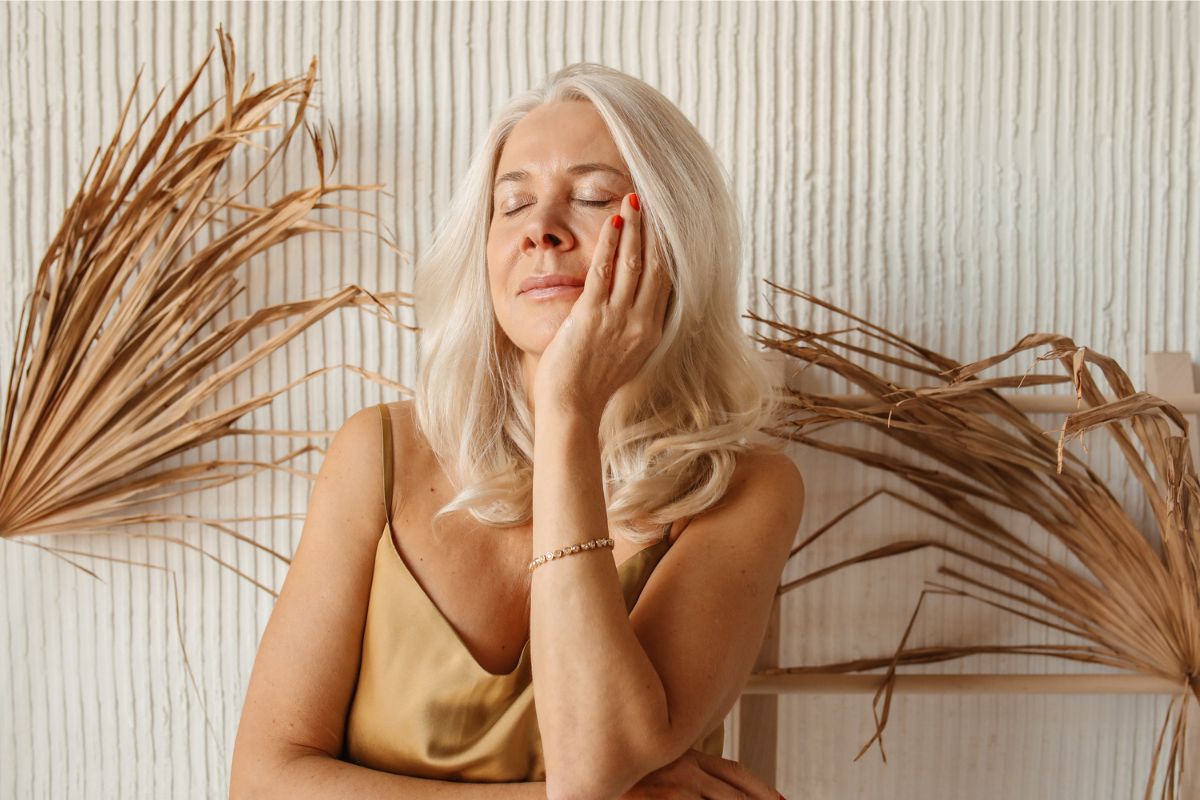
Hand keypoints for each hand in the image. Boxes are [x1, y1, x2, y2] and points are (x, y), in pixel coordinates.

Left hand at [531, 192, 671, 423]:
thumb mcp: (625, 357)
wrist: (572, 406)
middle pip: (654, 265)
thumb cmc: (591, 385)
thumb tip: (634, 306)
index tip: (666, 225)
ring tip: (634, 200)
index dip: (667, 249)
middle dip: (654, 230)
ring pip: (633, 262)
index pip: (666, 281)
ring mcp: (618, 318)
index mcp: (651, 332)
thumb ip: (633, 329)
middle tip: (653, 201)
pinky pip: (605, 269)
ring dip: (634, 227)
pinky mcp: (592, 315)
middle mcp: (641, 323)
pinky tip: (612, 220)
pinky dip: (610, 241)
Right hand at [619, 748, 787, 798]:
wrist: (576, 774)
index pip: (734, 771)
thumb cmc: (612, 765)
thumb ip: (680, 766)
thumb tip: (706, 780)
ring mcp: (670, 788)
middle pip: (734, 793)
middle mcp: (682, 767)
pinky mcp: (657, 798)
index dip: (762, 789)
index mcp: (684, 754)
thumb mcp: (652, 758)